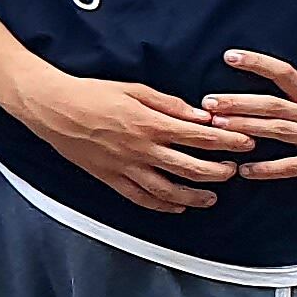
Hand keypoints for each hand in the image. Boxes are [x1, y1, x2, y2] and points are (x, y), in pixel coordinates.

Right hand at [24, 68, 252, 212]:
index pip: (201, 138)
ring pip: (169, 191)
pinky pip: (140, 199)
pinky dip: (162, 206)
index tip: (245, 143)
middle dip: (220, 171)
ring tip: (212, 197)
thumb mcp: (134, 89)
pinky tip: (176, 207)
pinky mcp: (109, 178)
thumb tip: (200, 116)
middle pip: (192, 168)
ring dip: (196, 196)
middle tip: (234, 170)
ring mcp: (125, 168)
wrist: (50, 107)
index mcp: (150, 124)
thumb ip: (169, 104)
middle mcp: (142, 150)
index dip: (228, 142)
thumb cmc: (90, 92)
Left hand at [202, 50, 296, 185]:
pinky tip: (246, 170)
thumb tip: (258, 102)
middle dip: (238, 102)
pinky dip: (267, 169)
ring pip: (278, 129)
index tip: (229, 55)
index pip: (284, 73)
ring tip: (217, 128)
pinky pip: (292, 166)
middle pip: (272, 103)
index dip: (257, 63)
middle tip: (207, 101)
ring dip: (245, 128)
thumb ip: (296, 104)